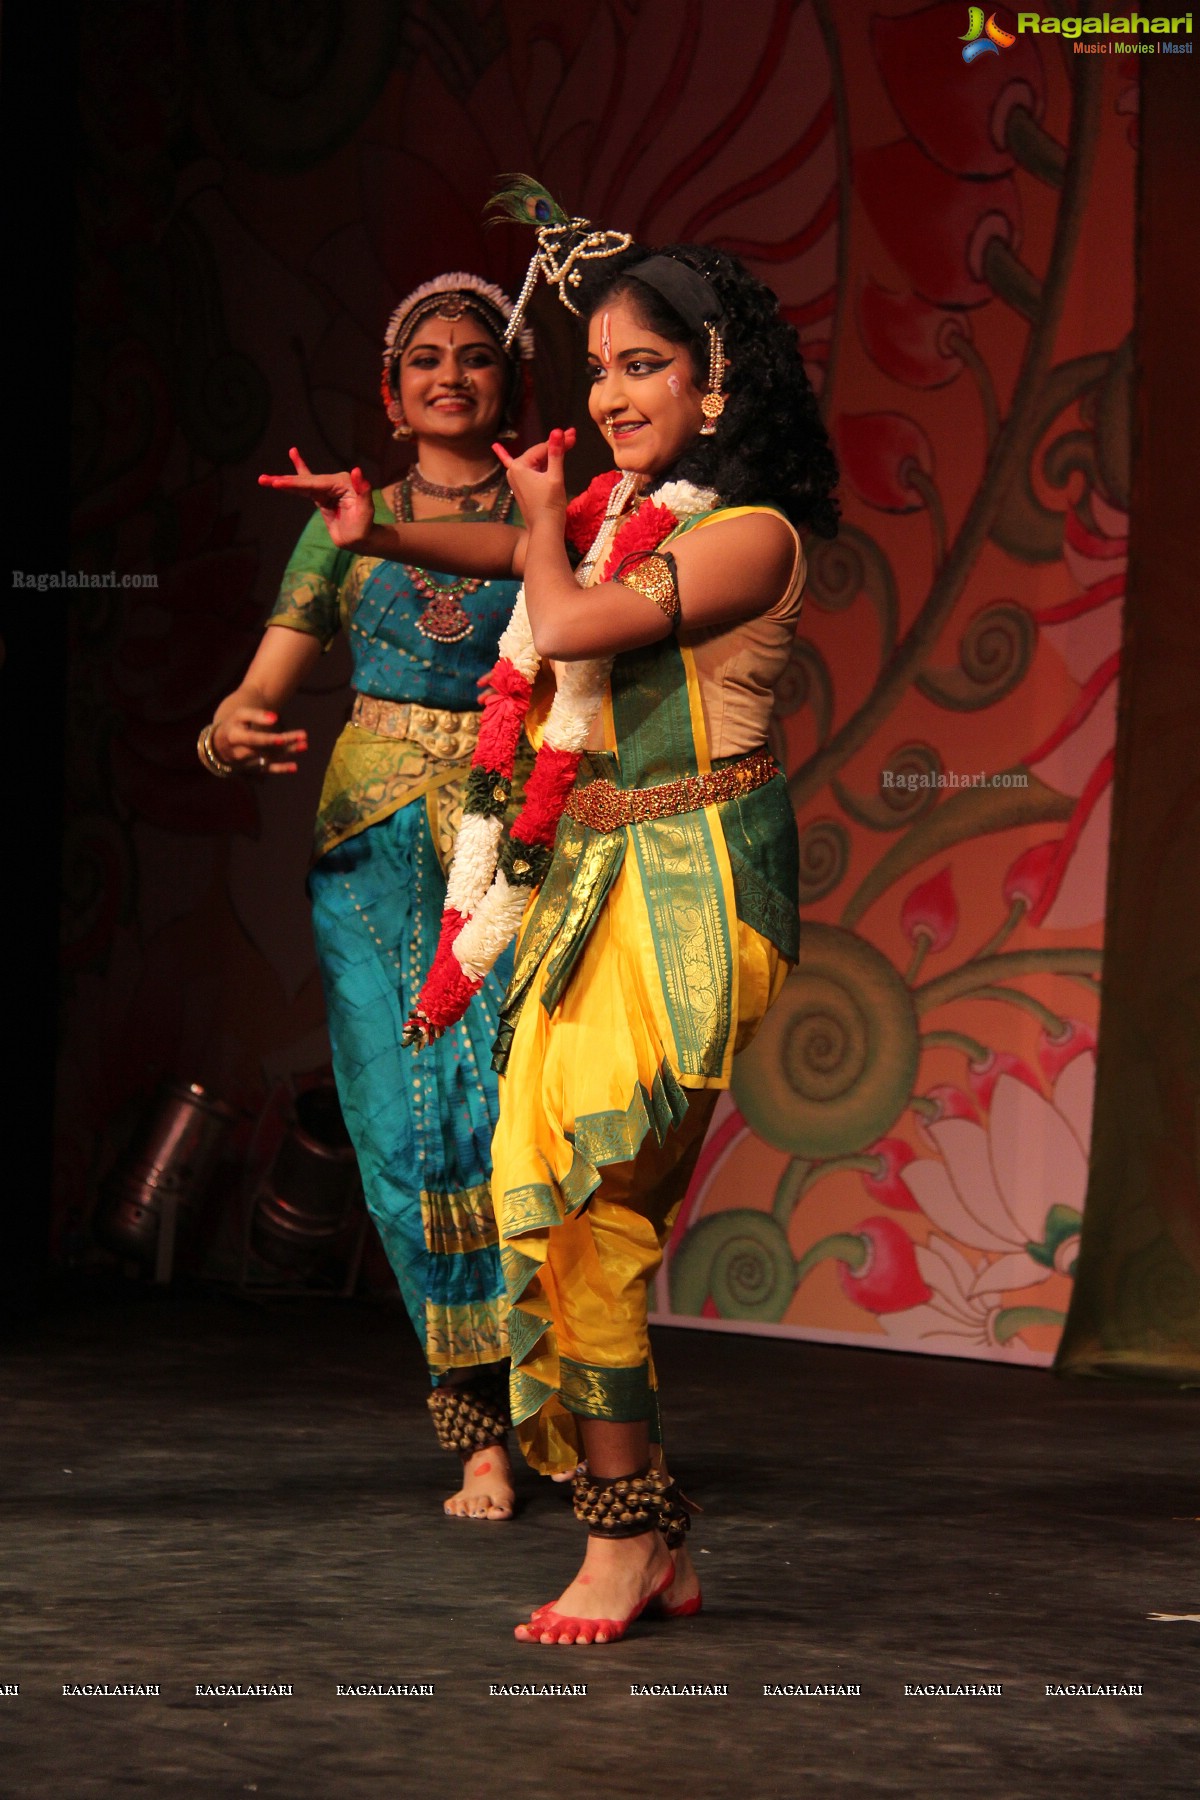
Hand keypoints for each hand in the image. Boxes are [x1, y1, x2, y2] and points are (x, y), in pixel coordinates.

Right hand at [212, 708, 307, 776]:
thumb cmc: (233, 724)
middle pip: (265, 748)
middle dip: (284, 742)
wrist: (218, 744)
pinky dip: (281, 769)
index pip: (252, 738)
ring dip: (287, 752)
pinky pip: (267, 769)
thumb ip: (256, 715)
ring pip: (270, 757)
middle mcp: (240, 752)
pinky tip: (295, 767)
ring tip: (304, 745)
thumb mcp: (240, 715)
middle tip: (303, 736)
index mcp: (234, 736)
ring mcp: (247, 761)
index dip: (266, 739)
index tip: (281, 736)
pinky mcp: (253, 767)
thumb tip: (275, 718)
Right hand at [258, 448, 374, 547]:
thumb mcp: (366, 511)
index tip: (278, 483)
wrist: (362, 539)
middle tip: (264, 480)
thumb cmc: (365, 528)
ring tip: (264, 479)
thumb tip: (357, 471)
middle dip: (284, 481)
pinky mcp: (322, 495)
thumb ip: (363, 491)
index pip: (314, 483)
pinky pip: (306, 484)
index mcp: (342, 483)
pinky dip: (297, 474)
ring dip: (283, 481)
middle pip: (305, 481)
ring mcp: (327, 488)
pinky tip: (293, 456)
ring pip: (302, 483)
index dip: (295, 483)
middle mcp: (334, 482)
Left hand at [493, 427, 575, 528]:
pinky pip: (521, 469)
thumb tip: (557, 431)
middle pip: (539, 454)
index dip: (560, 441)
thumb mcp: (555, 477)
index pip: (543, 448)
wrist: (545, 529)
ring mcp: (516, 479)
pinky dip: (509, 457)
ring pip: (536, 462)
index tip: (574, 434)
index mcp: (519, 466)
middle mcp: (513, 471)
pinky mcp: (521, 487)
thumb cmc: (550, 505)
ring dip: (549, 455)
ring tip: (566, 445)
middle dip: (556, 447)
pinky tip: (495, 446)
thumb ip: (556, 453)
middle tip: (573, 437)